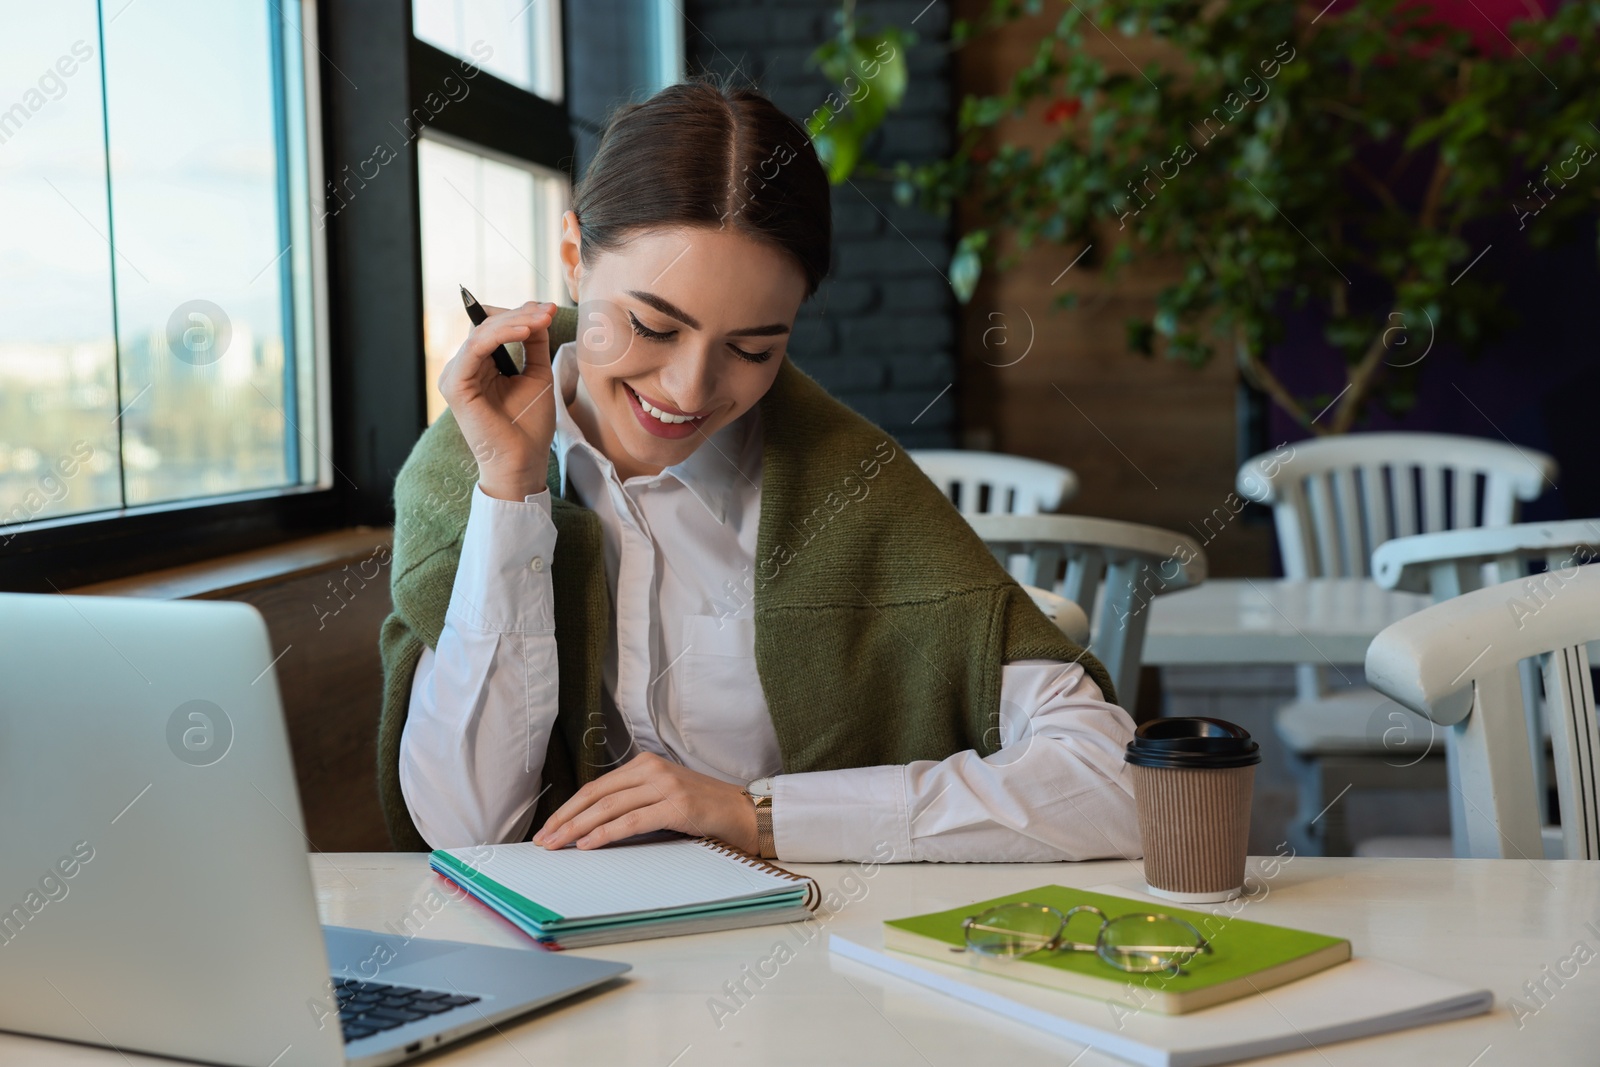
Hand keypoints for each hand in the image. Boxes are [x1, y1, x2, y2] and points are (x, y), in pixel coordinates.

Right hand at [437, 300, 558, 500]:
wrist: (522, 462)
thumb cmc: (529, 427)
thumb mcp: (537, 375)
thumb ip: (534, 344)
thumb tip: (538, 312)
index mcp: (478, 366)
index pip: (491, 327)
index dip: (518, 313)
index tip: (549, 309)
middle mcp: (463, 368)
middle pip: (485, 325)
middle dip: (519, 313)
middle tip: (549, 310)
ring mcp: (456, 375)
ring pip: (481, 332)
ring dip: (515, 321)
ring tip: (543, 319)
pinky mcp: (456, 384)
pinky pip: (476, 347)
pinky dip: (502, 335)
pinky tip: (526, 331)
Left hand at [532, 752, 759, 853]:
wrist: (745, 813)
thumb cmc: (704, 810)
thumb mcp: (664, 797)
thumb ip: (634, 802)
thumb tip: (591, 825)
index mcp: (646, 764)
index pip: (596, 787)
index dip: (569, 807)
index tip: (548, 827)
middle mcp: (652, 770)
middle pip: (596, 795)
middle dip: (565, 818)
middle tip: (543, 840)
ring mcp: (665, 786)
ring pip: (609, 807)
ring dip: (577, 828)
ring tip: (557, 845)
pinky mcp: (676, 806)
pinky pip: (631, 821)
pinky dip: (605, 834)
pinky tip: (587, 844)